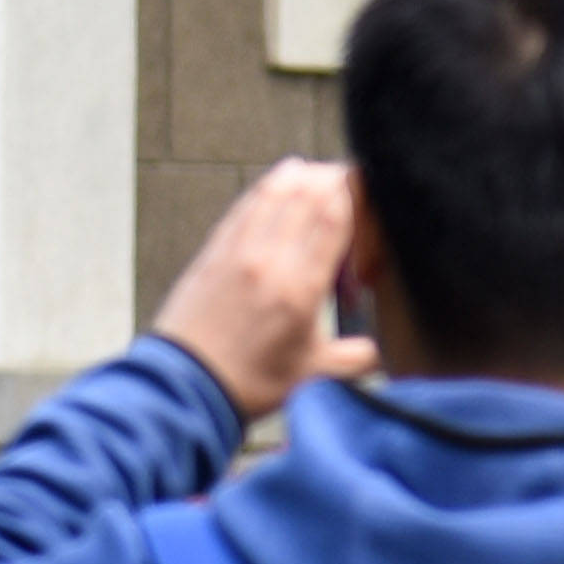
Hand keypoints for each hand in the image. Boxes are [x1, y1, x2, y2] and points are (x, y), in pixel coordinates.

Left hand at [155, 159, 378, 418]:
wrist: (185, 385)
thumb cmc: (248, 382)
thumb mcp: (315, 375)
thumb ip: (357, 358)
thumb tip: (378, 350)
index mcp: (298, 287)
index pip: (334, 215)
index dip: (358, 195)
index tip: (373, 200)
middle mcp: (268, 258)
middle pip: (309, 189)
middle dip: (337, 183)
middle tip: (351, 199)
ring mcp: (238, 248)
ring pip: (275, 187)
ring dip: (303, 179)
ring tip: (320, 188)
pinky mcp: (215, 248)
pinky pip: (247, 202)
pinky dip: (269, 190)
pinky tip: (278, 196)